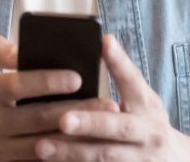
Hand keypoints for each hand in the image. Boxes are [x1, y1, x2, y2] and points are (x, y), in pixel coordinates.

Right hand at [0, 35, 119, 161]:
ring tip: (104, 126)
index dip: (48, 81)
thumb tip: (20, 49)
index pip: (16, 85)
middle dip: (76, 111)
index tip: (77, 77)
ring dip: (76, 137)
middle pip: (38, 118)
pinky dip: (63, 156)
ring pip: (44, 145)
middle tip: (108, 104)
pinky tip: (86, 149)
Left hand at [34, 35, 189, 160]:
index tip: (103, 43)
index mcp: (148, 107)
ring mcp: (138, 159)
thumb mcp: (144, 101)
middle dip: (90, 123)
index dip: (119, 62)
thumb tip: (103, 40)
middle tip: (64, 119)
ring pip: (104, 156)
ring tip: (42, 146)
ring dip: (71, 152)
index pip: (133, 81)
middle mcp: (147, 134)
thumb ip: (125, 78)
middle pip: (117, 127)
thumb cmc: (147, 124)